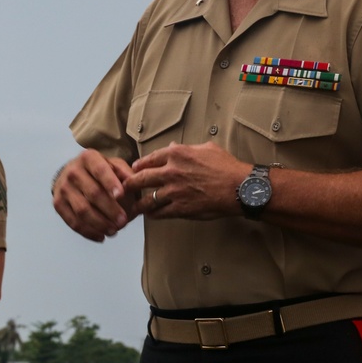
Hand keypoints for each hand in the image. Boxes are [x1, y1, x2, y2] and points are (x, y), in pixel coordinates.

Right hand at [52, 150, 136, 240]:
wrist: (72, 174)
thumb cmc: (98, 172)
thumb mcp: (113, 165)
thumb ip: (125, 173)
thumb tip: (134, 183)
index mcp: (88, 158)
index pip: (100, 170)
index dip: (110, 183)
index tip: (121, 195)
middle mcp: (73, 171)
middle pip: (92, 193)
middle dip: (110, 210)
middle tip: (123, 221)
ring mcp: (63, 188)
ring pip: (82, 210)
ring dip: (100, 224)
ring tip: (114, 231)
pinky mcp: (58, 203)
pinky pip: (73, 221)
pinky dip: (88, 232)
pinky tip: (101, 236)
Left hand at [127, 142, 248, 219]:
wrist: (239, 187)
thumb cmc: (226, 166)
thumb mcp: (206, 148)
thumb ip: (186, 148)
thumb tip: (173, 147)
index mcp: (176, 154)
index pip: (149, 159)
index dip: (138, 165)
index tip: (133, 169)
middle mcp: (171, 172)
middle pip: (141, 179)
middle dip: (129, 184)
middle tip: (123, 189)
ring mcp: (174, 191)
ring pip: (148, 199)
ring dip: (139, 204)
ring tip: (133, 207)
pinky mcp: (181, 208)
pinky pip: (160, 212)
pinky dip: (153, 214)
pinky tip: (150, 215)